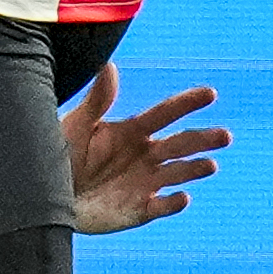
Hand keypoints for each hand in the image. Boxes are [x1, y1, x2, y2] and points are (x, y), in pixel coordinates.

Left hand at [61, 65, 229, 233]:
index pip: (165, 114)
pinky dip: (173, 203)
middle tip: (225, 135)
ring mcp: (145, 182)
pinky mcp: (141, 209)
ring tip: (210, 165)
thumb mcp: (77, 126)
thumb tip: (109, 64)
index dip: (186, 103)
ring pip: (178, 173)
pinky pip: (162, 206)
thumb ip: (97, 100)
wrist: (47, 193)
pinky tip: (182, 197)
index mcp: (131, 132)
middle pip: (180, 144)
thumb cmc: (59, 155)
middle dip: (203, 140)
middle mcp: (145, 155)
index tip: (209, 93)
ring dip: (194, 169)